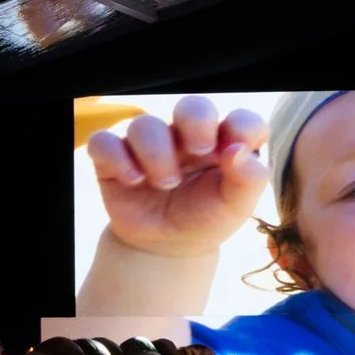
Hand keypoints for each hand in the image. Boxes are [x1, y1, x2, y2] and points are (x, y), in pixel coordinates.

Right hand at [85, 95, 269, 258]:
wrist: (165, 247)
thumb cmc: (204, 219)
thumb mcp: (235, 207)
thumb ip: (250, 180)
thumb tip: (238, 151)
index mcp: (223, 143)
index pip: (241, 120)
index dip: (242, 127)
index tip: (234, 152)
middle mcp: (187, 136)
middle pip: (192, 106)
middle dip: (196, 123)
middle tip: (199, 151)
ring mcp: (150, 144)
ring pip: (144, 125)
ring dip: (156, 154)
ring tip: (165, 185)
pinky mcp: (115, 157)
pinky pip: (104, 142)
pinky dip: (117, 159)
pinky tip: (133, 181)